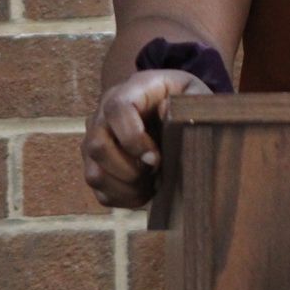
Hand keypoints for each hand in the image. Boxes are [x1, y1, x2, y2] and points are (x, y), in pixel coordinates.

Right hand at [81, 68, 211, 208]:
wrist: (172, 109)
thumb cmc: (185, 100)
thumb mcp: (194, 94)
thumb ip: (188, 101)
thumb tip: (165, 112)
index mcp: (129, 91)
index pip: (116, 110)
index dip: (132, 138)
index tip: (156, 159)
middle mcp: (103, 114)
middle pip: (96, 146)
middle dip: (129, 170)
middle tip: (156, 172)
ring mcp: (95, 140)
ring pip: (94, 173)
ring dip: (126, 188)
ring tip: (152, 183)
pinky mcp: (96, 164)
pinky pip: (99, 191)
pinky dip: (124, 198)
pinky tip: (146, 190)